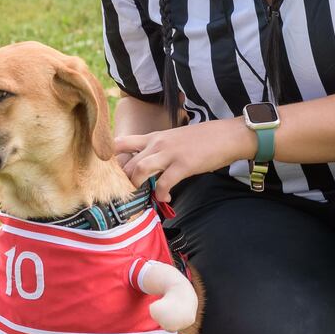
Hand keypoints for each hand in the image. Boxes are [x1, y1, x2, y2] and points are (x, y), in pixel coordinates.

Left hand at [117, 119, 254, 201]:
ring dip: (137, 185)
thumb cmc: (203, 139)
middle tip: (128, 194)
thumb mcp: (175, 139)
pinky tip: (165, 197)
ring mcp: (170, 153)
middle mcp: (158, 143)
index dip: (110, 156)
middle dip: (125, 181)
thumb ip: (160, 150)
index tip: (107, 171)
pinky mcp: (183, 164)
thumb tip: (149, 168)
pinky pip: (165, 182)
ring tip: (142, 194)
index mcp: (154, 137)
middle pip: (129, 162)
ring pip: (140, 169)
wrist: (227, 136)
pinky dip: (162, 193)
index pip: (122, 142)